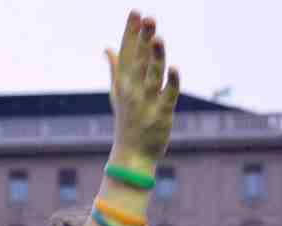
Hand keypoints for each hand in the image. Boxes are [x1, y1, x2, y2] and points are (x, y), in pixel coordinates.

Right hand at [104, 12, 179, 170]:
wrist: (132, 155)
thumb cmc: (127, 122)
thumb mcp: (117, 94)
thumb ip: (115, 69)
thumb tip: (106, 47)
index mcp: (123, 83)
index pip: (127, 53)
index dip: (131, 33)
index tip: (135, 13)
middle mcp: (133, 90)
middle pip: (139, 60)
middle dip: (143, 39)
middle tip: (147, 18)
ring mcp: (147, 103)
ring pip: (152, 75)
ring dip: (156, 57)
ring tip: (158, 37)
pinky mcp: (162, 114)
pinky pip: (168, 96)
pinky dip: (171, 83)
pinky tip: (174, 68)